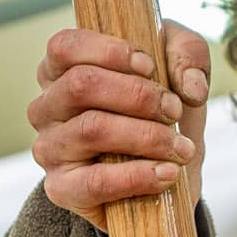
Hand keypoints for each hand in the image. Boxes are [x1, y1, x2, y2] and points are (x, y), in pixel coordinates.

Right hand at [28, 19, 211, 230]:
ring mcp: (49, 149)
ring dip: (148, 136)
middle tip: (175, 110)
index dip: (109, 52)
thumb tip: (191, 87)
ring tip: (181, 148)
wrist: (165, 177)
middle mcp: (46, 107)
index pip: (65, 47)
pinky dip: (138, 176)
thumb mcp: (180, 69)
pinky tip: (167, 173)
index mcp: (61, 70)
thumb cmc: (160, 113)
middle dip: (139, 95)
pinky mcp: (62, 189)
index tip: (150, 66)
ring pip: (92, 129)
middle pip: (82, 84)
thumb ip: (189, 54)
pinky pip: (95, 181)